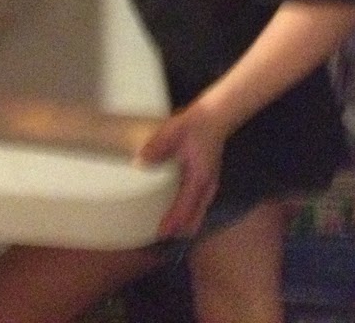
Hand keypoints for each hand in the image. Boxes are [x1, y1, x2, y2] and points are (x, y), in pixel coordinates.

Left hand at [136, 101, 226, 236]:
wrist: (215, 117)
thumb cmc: (194, 125)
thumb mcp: (172, 131)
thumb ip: (157, 147)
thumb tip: (139, 162)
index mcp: (199, 179)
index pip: (185, 208)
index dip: (173, 223)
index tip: (160, 233)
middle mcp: (207, 187)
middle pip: (194, 219)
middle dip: (178, 230)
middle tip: (159, 236)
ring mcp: (210, 186)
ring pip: (198, 215)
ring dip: (184, 224)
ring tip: (166, 229)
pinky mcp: (207, 182)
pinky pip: (199, 206)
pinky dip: (189, 215)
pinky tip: (177, 213)